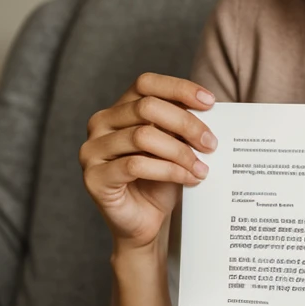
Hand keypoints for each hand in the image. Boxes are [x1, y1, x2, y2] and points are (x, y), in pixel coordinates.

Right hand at [79, 72, 217, 250]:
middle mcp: (100, 123)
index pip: (146, 83)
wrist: (144, 223)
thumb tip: (209, 108)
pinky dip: (169, 170)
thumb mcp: (173, 145)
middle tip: (211, 142)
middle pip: (147, 106)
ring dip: (180, 151)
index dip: (178, 88)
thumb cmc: (159, 181)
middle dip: (186, 123)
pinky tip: (188, 178)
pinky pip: (136, 165)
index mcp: (119, 108)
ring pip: (143, 136)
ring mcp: (93, 150)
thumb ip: (181, 124)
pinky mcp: (94, 177)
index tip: (210, 102)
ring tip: (202, 166)